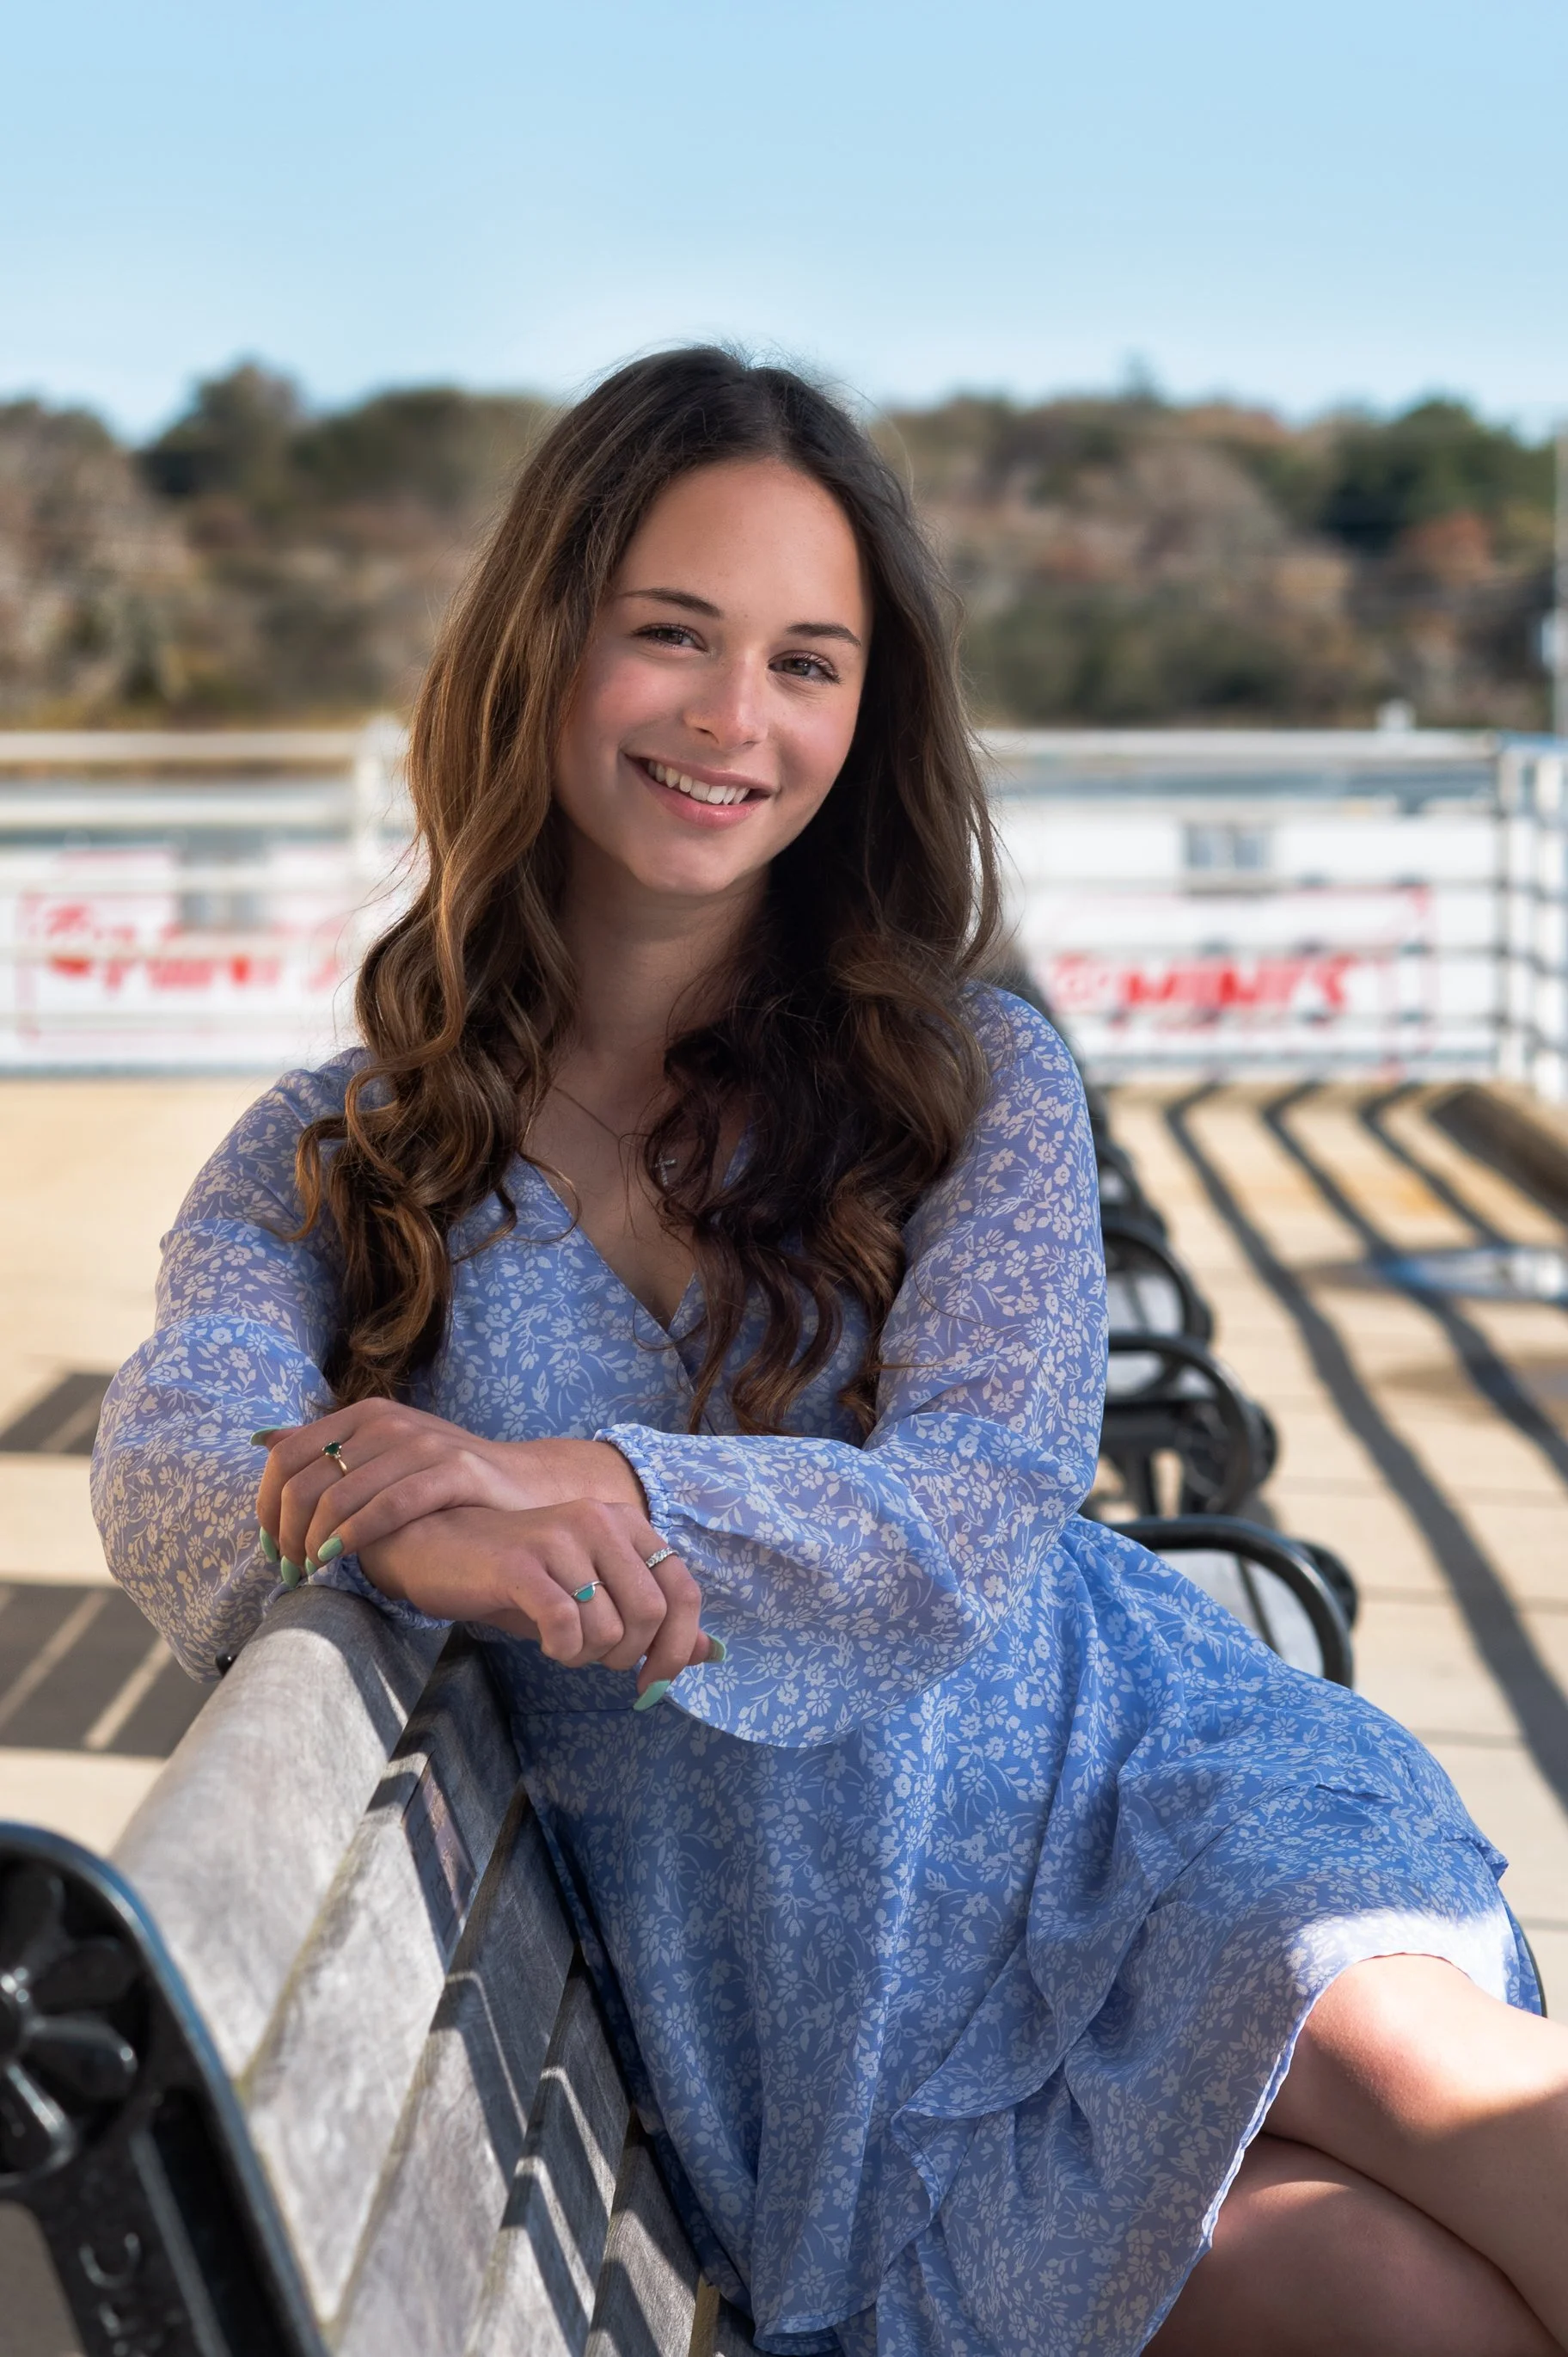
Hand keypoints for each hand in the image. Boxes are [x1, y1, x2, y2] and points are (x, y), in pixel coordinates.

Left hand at [253, 1402, 642, 1574]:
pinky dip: (357, 1535)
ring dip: (314, 1542)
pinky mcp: (454, 1470)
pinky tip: (341, 1557)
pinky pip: (390, 1505)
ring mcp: (422, 1443)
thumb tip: (263, 1441)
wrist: (520, 1485)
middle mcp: (388, 1422)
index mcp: (364, 1416)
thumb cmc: (442, 1479)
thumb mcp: (381, 1455)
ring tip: (310, 1571)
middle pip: (307, 1480)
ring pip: (341, 1496)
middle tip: (287, 1568)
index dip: (266, 1504)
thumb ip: (327, 1448)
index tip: (269, 1545)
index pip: (287, 1456)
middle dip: (286, 1532)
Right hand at [357, 1502, 713, 1695]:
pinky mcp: (522, 1564)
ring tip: (560, 1642)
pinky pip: (564, 1626)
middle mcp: (600, 1520)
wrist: (440, 1547)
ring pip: (607, 1626)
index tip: (655, 1681)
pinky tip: (544, 1642)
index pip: (683, 1591)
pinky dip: (560, 1649)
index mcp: (626, 1523)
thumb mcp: (593, 1592)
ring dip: (586, 1654)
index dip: (677, 1646)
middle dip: (628, 1656)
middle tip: (595, 1659)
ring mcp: (561, 1538)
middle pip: (650, 1614)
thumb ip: (650, 1618)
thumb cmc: (523, 1577)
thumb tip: (706, 1653)